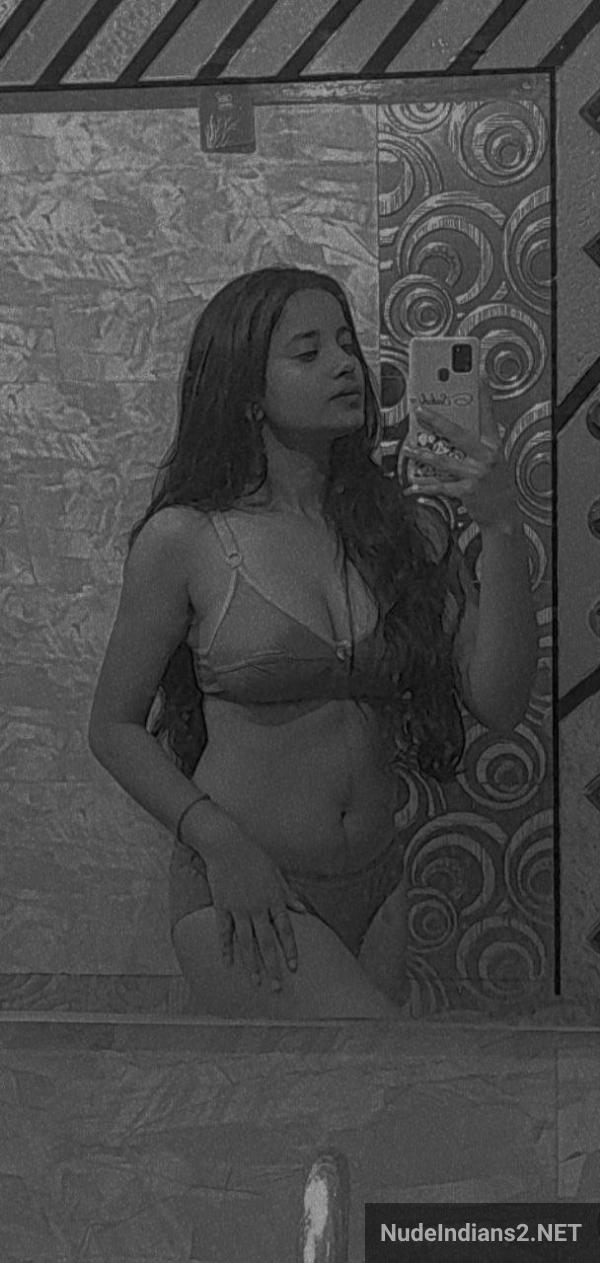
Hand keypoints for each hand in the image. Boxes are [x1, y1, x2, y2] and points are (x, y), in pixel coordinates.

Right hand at [202, 826, 305, 991]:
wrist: (227, 844)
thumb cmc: (254, 857)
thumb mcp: (276, 874)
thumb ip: (288, 895)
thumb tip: (302, 911)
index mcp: (274, 899)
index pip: (286, 930)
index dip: (291, 949)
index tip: (294, 967)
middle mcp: (258, 907)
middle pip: (268, 942)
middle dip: (274, 966)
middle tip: (278, 987)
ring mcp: (239, 908)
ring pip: (247, 942)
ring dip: (252, 964)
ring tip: (256, 982)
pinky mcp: (222, 906)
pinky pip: (224, 932)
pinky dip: (225, 949)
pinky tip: (228, 965)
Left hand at [403, 372, 517, 529]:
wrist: (504, 515)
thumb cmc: (496, 485)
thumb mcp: (492, 459)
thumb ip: (476, 444)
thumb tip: (452, 428)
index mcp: (494, 445)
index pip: (489, 415)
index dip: (484, 396)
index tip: (479, 377)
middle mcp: (487, 457)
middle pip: (458, 434)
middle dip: (436, 421)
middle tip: (420, 411)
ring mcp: (477, 474)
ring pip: (444, 460)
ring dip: (423, 454)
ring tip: (408, 448)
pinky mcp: (468, 491)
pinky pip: (441, 485)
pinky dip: (425, 485)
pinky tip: (413, 483)